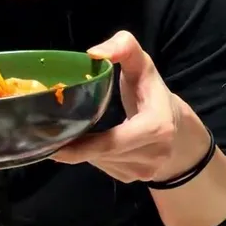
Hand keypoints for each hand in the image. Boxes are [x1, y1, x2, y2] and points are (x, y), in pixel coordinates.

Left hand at [51, 31, 210, 182]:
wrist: (178, 127)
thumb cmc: (152, 92)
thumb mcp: (142, 63)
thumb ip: (124, 47)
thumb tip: (93, 53)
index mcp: (157, 127)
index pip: (112, 143)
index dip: (81, 146)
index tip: (53, 141)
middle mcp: (155, 154)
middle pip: (102, 154)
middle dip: (75, 147)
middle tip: (47, 135)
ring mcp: (146, 171)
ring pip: (101, 163)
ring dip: (84, 151)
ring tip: (74, 133)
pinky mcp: (135, 179)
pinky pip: (105, 169)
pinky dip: (93, 157)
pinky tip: (92, 143)